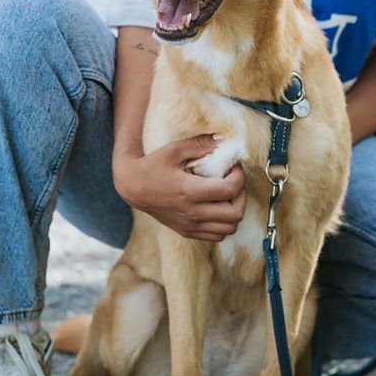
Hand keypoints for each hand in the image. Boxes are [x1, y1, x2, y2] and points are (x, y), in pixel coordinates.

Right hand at [113, 134, 246, 241]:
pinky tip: (218, 207)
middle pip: (235, 213)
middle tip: (234, 181)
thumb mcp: (174, 150)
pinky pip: (217, 236)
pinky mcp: (187, 232)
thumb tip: (222, 139)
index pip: (230, 190)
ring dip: (235, 211)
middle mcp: (192, 213)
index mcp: (190, 191)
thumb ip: (200, 144)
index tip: (235, 166)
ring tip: (227, 195)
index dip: (239, 176)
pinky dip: (224, 223)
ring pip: (229, 229)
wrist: (133, 188)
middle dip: (242, 195)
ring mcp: (190, 225)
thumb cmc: (152, 166)